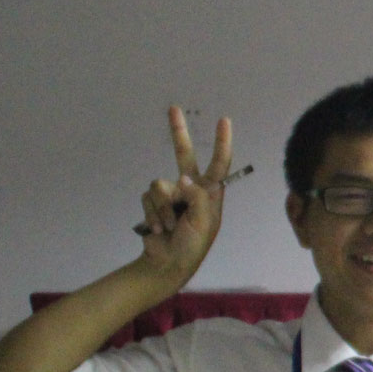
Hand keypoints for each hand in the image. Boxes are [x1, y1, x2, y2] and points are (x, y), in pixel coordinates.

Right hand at [137, 106, 232, 285]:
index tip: (224, 121)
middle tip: (173, 108)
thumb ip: (198, 198)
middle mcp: (191, 189)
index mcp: (211, 193)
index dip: (222, 142)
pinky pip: (149, 197)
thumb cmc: (193, 245)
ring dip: (163, 208)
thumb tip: (183, 179)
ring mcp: (172, 194)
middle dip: (178, 132)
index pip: (219, 163)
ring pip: (160, 185)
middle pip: (183, 154)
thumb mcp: (204, 223)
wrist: (168, 263)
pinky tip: (158, 227)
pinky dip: (153, 213)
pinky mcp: (154, 202)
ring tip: (171, 226)